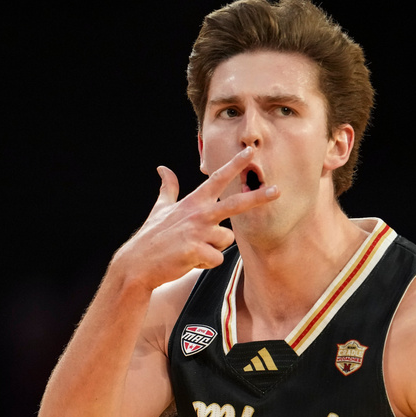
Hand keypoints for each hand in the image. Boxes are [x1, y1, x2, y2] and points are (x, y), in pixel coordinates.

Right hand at [114, 146, 278, 290]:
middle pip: (235, 204)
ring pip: (226, 241)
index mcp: (193, 202)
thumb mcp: (160, 209)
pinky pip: (216, 259)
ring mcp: (197, 232)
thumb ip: (168, 188)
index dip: (234, 164)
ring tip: (192, 250)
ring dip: (212, 249)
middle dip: (257, 197)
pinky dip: (205, 263)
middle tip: (278, 190)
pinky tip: (189, 261)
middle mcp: (198, 214)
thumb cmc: (153, 237)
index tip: (250, 152)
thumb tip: (163, 168)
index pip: (217, 179)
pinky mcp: (196, 251)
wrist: (137, 264)